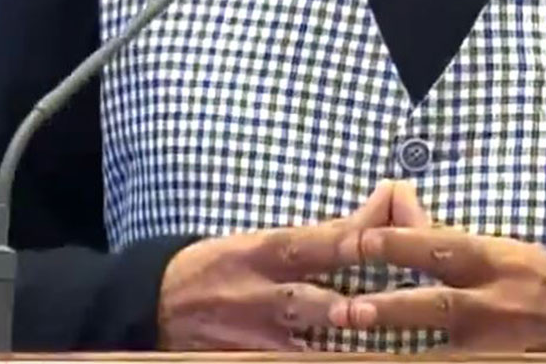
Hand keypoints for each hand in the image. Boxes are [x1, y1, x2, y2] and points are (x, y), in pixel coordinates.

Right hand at [156, 182, 407, 349]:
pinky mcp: (242, 361)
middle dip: (338, 305)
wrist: (156, 301)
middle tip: (375, 309)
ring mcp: (250, 334)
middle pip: (305, 297)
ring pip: (293, 345)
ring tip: (361, 347)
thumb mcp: (263, 241)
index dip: (350, 242)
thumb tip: (388, 197)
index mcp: (265, 250)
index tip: (387, 240)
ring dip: (325, 348)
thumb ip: (326, 233)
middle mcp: (258, 291)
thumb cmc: (224, 264)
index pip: (315, 243)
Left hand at [333, 204, 545, 351]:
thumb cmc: (540, 275)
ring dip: (404, 354)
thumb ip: (449, 240)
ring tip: (362, 356)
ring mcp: (499, 345)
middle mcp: (494, 302)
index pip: (437, 246)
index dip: (396, 243)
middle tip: (347, 309)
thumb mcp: (501, 248)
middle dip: (390, 309)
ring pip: (445, 352)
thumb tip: (398, 206)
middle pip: (436, 306)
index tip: (357, 241)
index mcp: (491, 260)